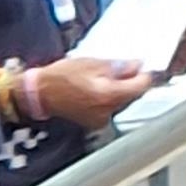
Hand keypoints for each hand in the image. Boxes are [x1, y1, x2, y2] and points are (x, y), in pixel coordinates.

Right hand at [31, 48, 155, 130]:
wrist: (40, 93)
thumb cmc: (61, 76)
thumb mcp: (92, 63)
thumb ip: (119, 66)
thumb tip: (138, 65)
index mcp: (108, 96)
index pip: (140, 87)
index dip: (145, 75)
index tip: (144, 67)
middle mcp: (107, 112)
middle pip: (132, 96)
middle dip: (132, 81)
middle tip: (126, 67)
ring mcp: (101, 119)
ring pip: (122, 102)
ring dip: (121, 89)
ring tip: (107, 76)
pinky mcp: (95, 122)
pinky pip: (111, 108)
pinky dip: (111, 97)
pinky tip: (100, 87)